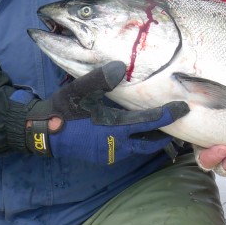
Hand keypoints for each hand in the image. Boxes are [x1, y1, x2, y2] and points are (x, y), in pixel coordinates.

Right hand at [24, 61, 188, 164]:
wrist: (41, 133)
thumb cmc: (61, 110)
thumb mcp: (79, 90)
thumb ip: (100, 78)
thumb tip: (122, 67)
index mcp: (114, 129)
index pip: (150, 123)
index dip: (168, 115)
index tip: (184, 107)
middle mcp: (116, 146)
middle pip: (150, 142)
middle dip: (164, 133)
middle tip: (177, 121)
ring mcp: (109, 154)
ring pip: (139, 148)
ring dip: (150, 138)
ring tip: (160, 125)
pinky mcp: (102, 158)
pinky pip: (127, 151)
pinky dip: (137, 142)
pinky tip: (135, 131)